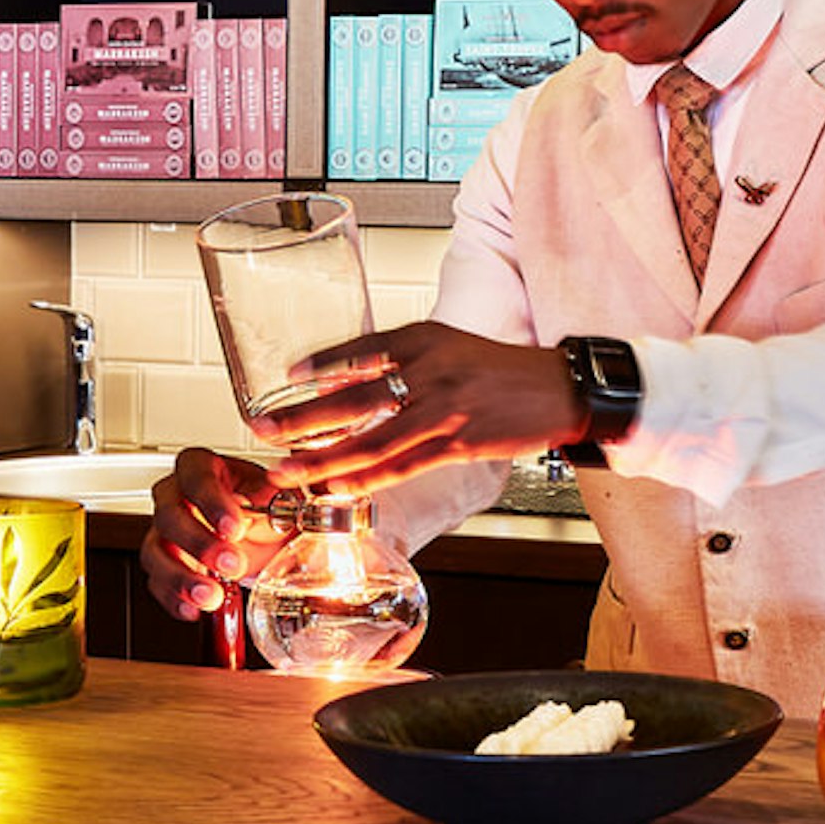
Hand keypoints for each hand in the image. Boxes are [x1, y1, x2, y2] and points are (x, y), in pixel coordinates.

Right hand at [142, 447, 287, 619]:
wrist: (264, 536)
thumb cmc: (264, 507)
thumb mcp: (276, 497)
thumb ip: (272, 500)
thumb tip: (271, 506)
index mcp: (200, 467)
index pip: (197, 478)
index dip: (213, 503)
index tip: (234, 528)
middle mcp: (174, 495)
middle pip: (169, 516)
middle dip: (200, 544)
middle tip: (232, 563)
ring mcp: (163, 531)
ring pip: (154, 552)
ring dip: (181, 578)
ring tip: (211, 596)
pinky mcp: (162, 562)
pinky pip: (156, 582)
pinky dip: (173, 599)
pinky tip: (194, 609)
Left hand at [254, 322, 585, 498]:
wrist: (562, 389)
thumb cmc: (507, 372)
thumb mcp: (453, 346)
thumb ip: (409, 360)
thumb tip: (360, 381)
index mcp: (426, 338)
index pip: (363, 349)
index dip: (322, 364)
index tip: (288, 376)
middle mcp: (429, 369)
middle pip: (352, 399)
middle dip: (301, 419)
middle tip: (263, 430)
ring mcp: (443, 409)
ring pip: (370, 441)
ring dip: (322, 459)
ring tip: (287, 470)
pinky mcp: (458, 443)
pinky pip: (401, 466)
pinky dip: (364, 478)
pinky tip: (338, 485)